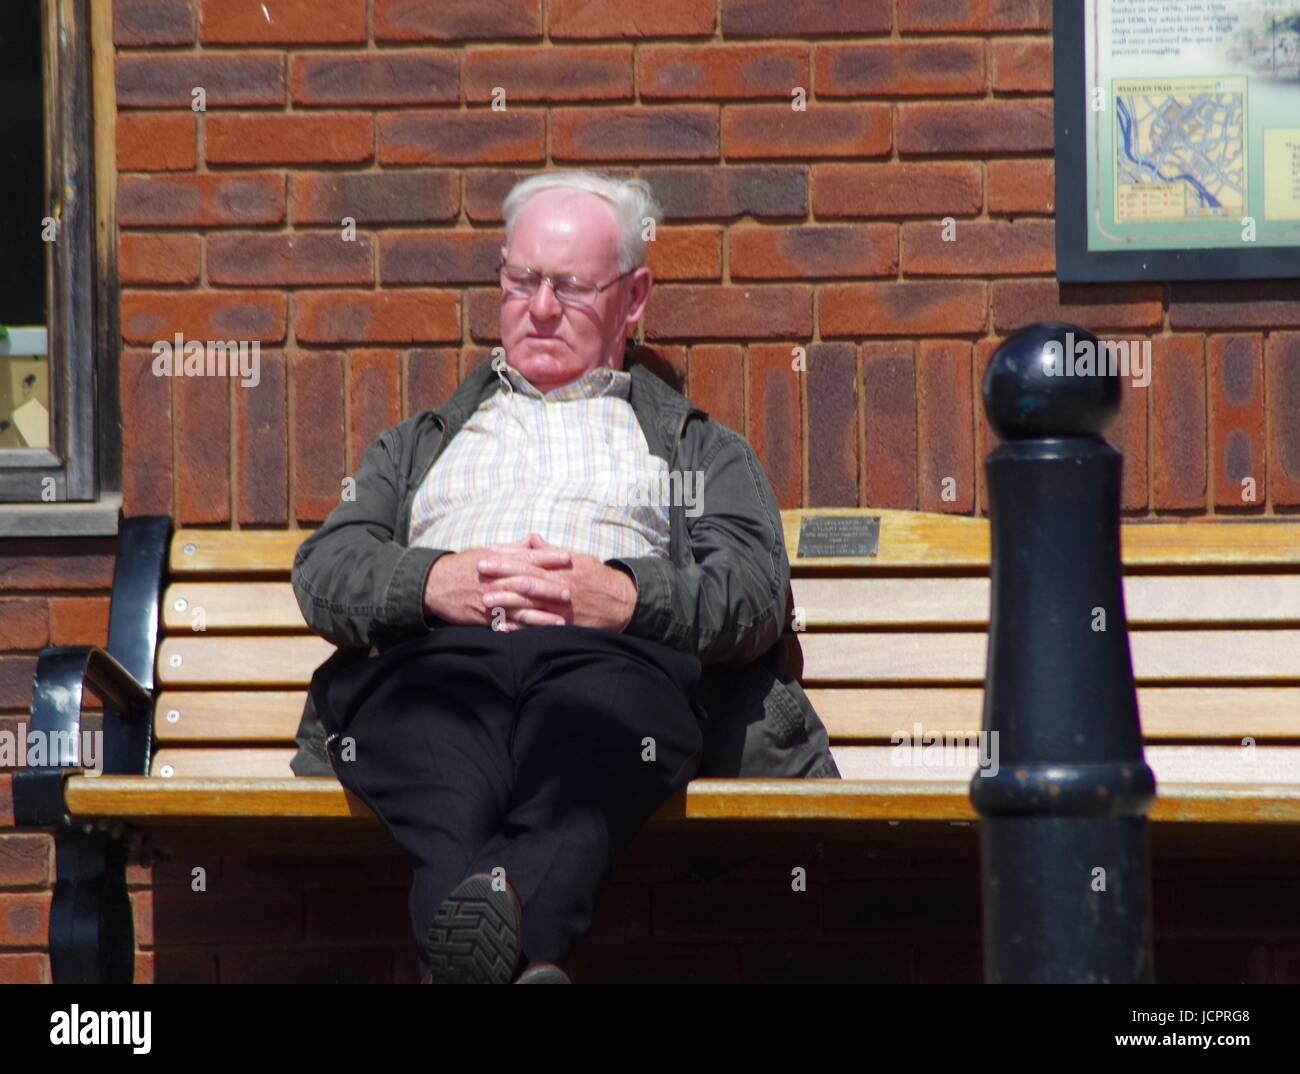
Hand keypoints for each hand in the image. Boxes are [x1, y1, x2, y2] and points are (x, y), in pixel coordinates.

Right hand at [421, 537, 573, 631]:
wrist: (435, 584)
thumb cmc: (464, 566)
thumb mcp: (487, 551)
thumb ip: (513, 548)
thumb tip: (535, 540)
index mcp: (498, 561)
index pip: (527, 557)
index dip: (548, 557)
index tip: (568, 557)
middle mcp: (495, 580)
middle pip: (525, 583)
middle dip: (547, 588)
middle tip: (569, 592)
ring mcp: (489, 600)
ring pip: (518, 608)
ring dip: (540, 616)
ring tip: (559, 621)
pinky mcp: (483, 617)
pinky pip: (503, 625)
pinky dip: (519, 631)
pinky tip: (534, 636)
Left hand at [476, 533, 636, 632]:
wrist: (622, 602)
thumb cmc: (598, 578)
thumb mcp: (578, 558)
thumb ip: (552, 551)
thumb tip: (532, 539)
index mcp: (560, 567)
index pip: (528, 559)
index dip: (507, 556)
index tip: (487, 552)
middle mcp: (559, 585)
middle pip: (525, 578)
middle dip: (501, 574)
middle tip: (478, 570)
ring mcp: (560, 606)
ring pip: (529, 603)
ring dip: (506, 601)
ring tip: (485, 601)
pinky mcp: (563, 624)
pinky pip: (537, 626)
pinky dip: (520, 627)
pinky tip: (502, 627)